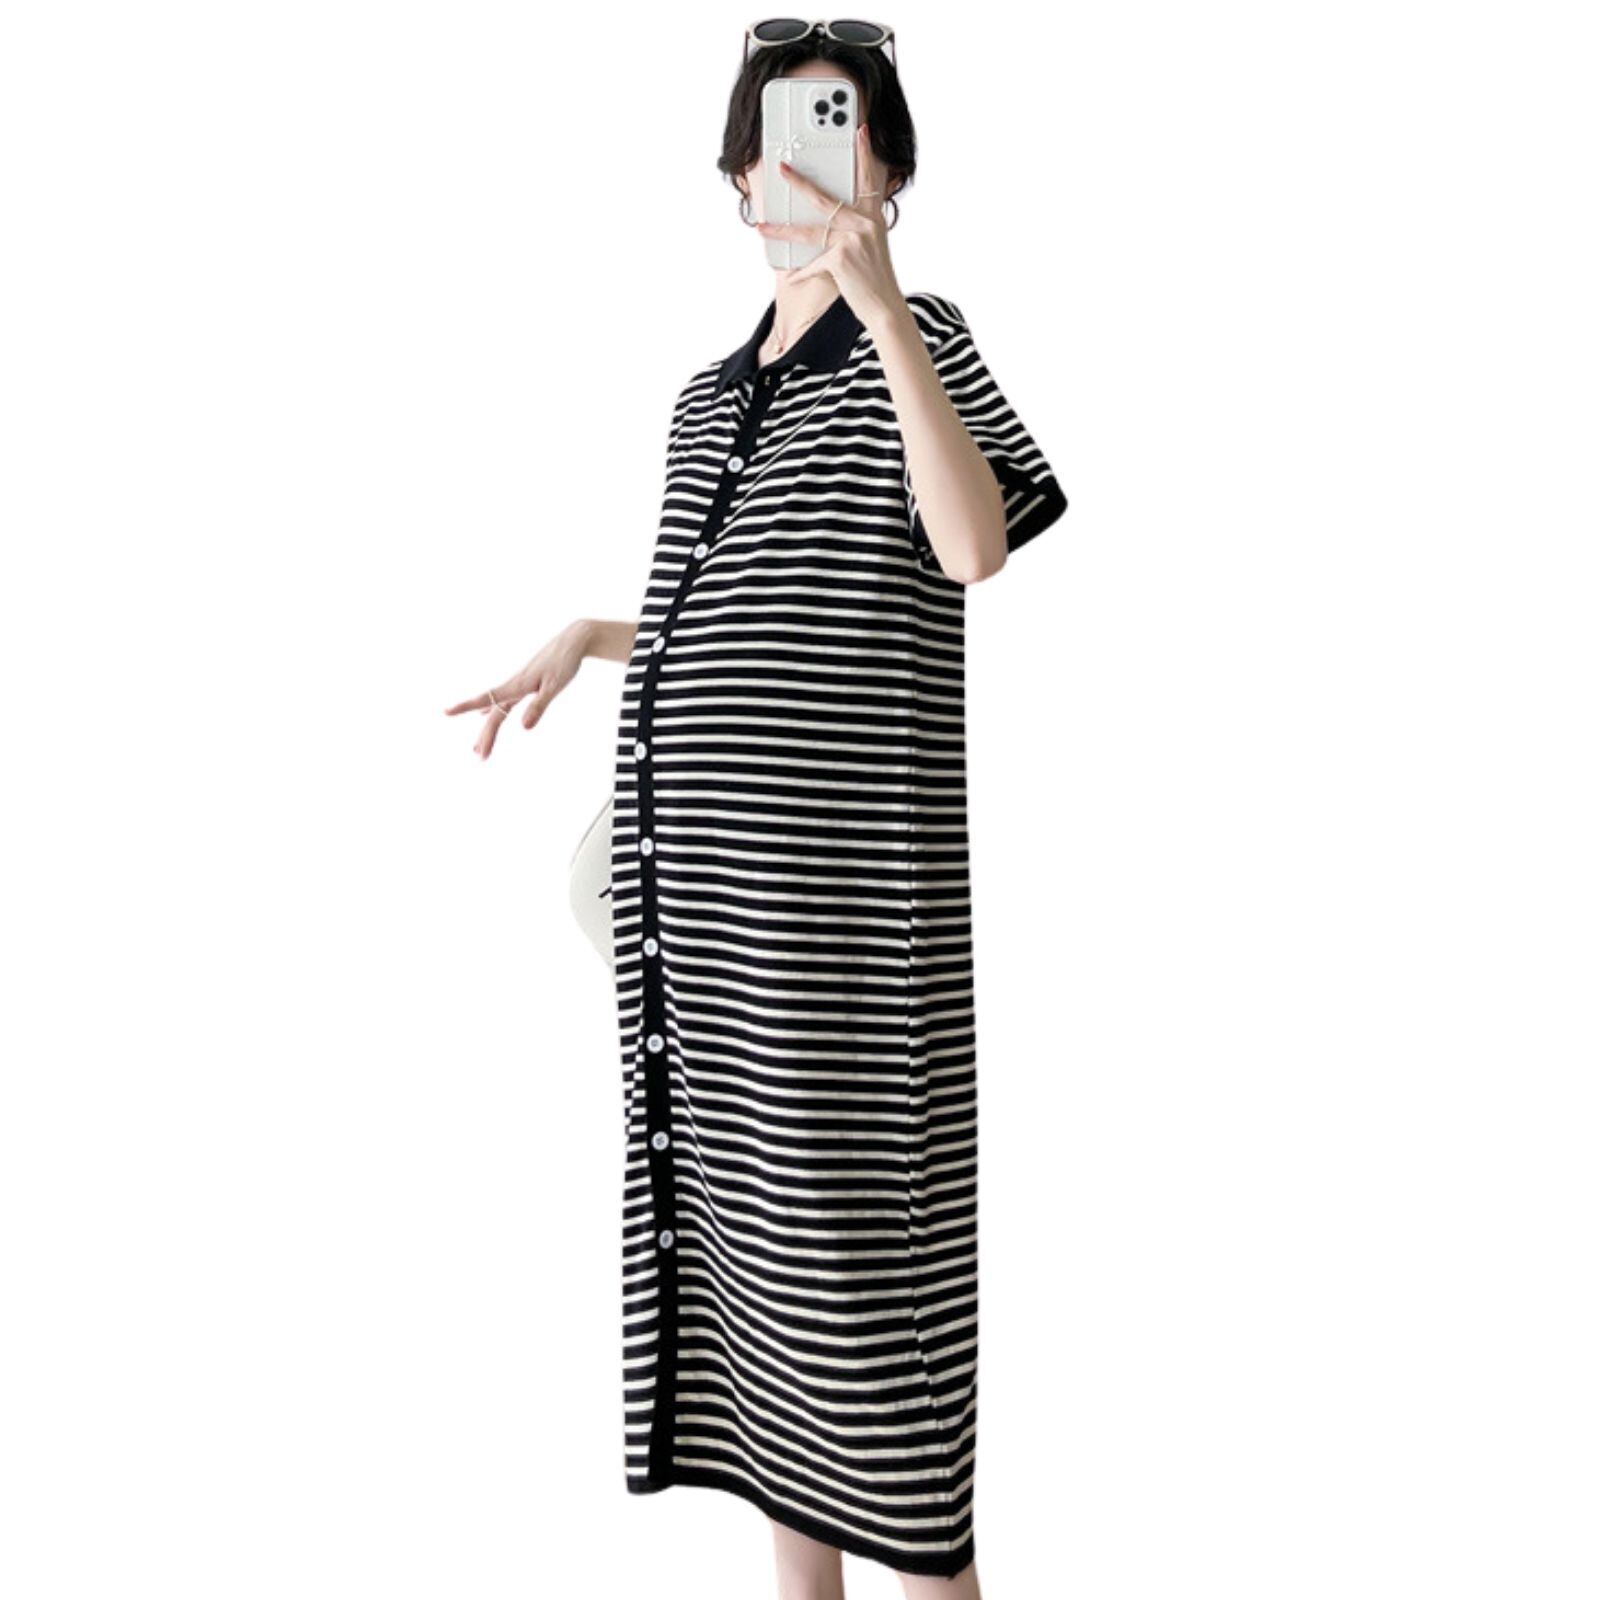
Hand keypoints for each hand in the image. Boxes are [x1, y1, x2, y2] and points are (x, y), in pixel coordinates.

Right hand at [444, 620, 590, 760]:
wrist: (574, 640)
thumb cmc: (565, 662)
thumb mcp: (555, 686)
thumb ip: (539, 706)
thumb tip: (523, 728)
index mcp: (517, 686)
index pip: (487, 700)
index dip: (466, 706)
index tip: (446, 712)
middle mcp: (514, 685)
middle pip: (494, 713)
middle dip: (485, 735)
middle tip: (479, 756)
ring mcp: (519, 684)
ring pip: (497, 710)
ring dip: (488, 728)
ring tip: (478, 748)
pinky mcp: (526, 683)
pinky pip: (504, 701)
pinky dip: (493, 711)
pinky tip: (485, 716)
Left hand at [756, 122, 906, 331]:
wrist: (885, 306)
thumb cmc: (874, 278)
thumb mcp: (870, 246)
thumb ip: (853, 230)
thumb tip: (824, 225)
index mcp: (872, 218)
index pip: (867, 180)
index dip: (863, 154)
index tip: (860, 131)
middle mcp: (864, 224)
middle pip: (824, 199)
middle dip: (799, 183)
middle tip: (783, 169)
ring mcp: (852, 240)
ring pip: (808, 231)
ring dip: (782, 230)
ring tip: (762, 227)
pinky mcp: (841, 259)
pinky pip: (813, 263)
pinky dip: (801, 272)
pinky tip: (792, 276)